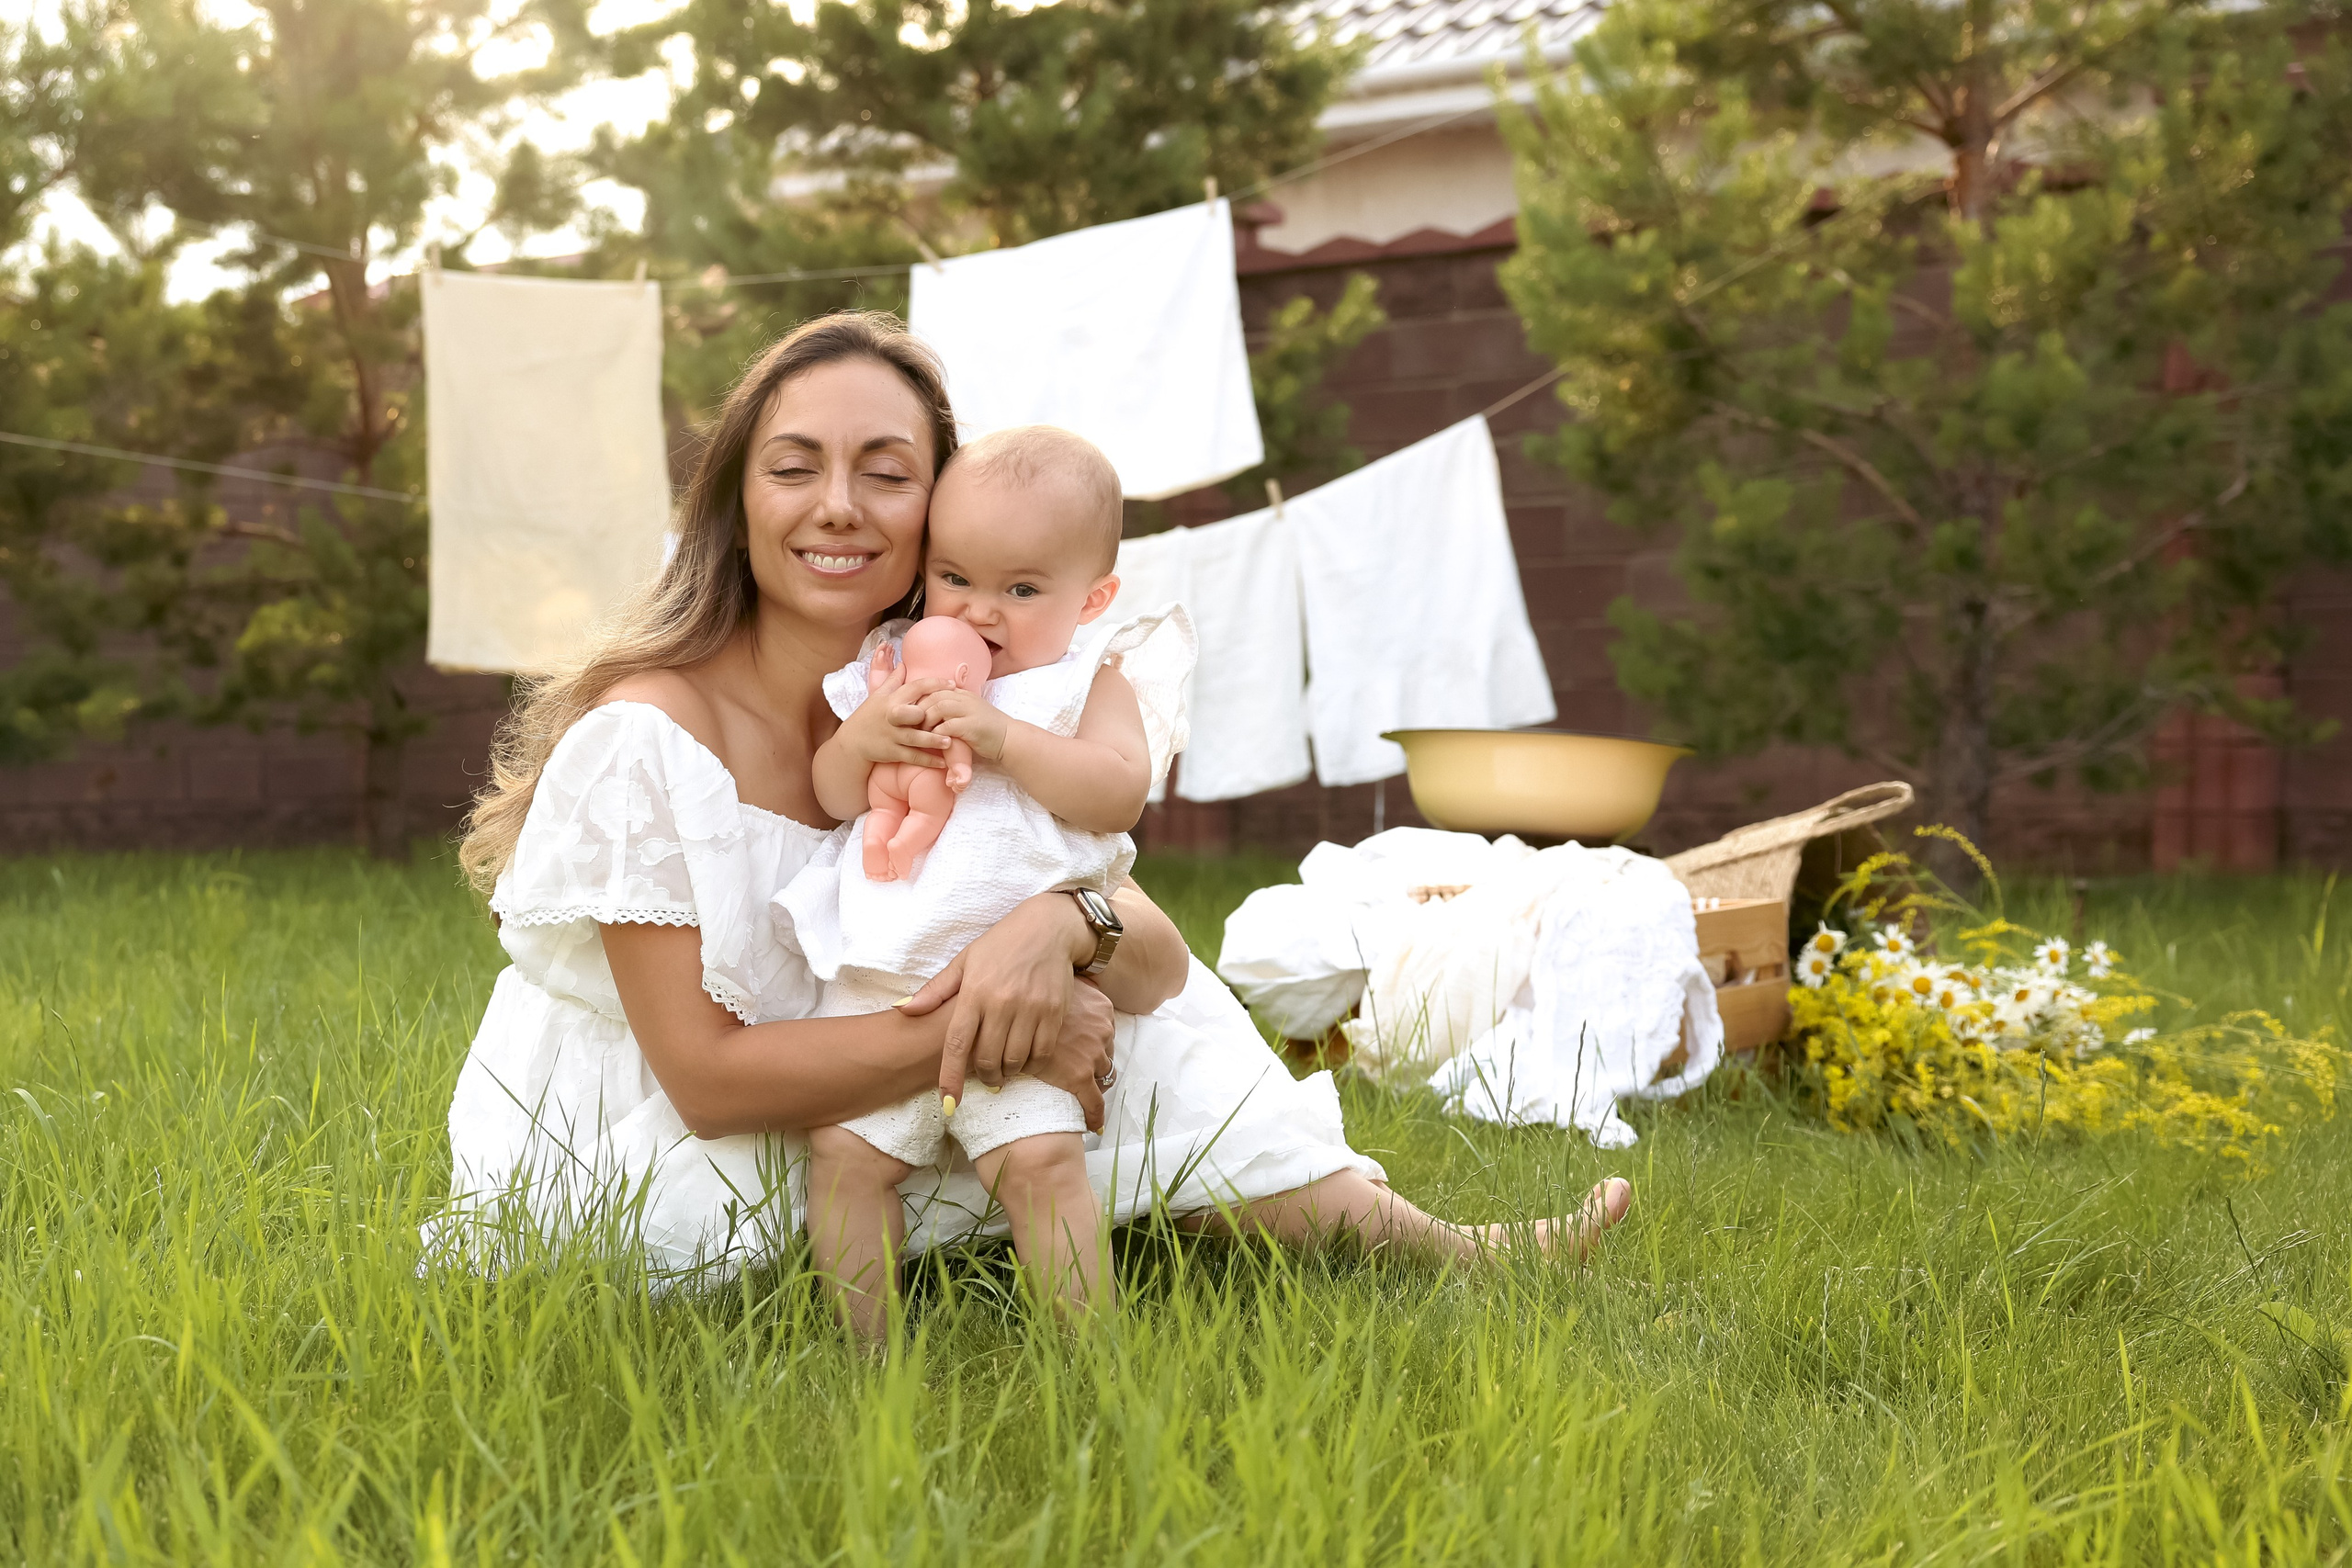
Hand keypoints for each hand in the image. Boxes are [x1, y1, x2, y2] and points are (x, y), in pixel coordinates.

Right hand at [838, 643, 952, 769]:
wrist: (852, 743)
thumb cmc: (868, 716)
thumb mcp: (877, 696)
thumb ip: (893, 680)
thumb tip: (904, 663)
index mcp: (890, 700)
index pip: (913, 687)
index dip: (933, 684)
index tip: (952, 684)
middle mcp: (891, 716)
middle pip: (910, 713)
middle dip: (928, 714)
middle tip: (951, 713)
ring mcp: (891, 736)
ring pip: (913, 738)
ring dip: (932, 740)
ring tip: (950, 741)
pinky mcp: (892, 752)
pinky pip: (912, 757)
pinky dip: (927, 761)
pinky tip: (943, 762)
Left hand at [900, 891, 1100, 1119]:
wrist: (1048, 929)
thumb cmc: (1001, 945)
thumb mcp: (964, 961)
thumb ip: (935, 991)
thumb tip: (902, 1010)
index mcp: (974, 992)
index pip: (957, 1044)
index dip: (950, 1077)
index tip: (948, 1102)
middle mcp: (1002, 1003)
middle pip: (988, 1059)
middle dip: (984, 1077)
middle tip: (985, 1077)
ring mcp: (1031, 1009)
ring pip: (1016, 1060)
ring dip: (1007, 1072)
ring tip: (1004, 1068)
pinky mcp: (1054, 1012)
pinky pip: (1042, 1053)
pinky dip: (1031, 1063)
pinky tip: (1025, 1058)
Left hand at [918, 686, 1013, 764]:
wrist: (1010, 739)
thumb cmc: (987, 730)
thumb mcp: (969, 713)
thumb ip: (954, 709)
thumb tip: (930, 712)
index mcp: (964, 694)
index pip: (936, 687)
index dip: (921, 698)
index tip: (911, 711)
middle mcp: (966, 699)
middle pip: (934, 695)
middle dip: (919, 708)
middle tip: (911, 723)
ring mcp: (970, 710)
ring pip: (939, 706)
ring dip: (926, 720)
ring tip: (921, 732)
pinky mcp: (972, 726)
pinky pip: (948, 726)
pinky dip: (937, 733)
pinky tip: (934, 741)